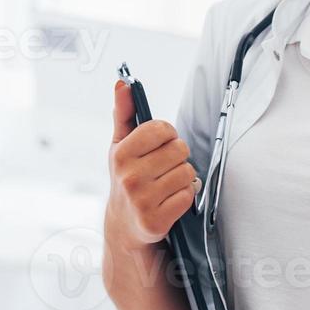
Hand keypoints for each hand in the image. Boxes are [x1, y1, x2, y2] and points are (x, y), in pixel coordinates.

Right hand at [105, 79, 197, 251]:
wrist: (124, 225)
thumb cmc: (126, 178)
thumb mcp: (120, 146)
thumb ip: (124, 113)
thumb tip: (122, 84)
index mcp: (121, 154)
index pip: (162, 128)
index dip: (168, 134)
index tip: (161, 143)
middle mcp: (130, 177)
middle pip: (179, 149)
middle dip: (177, 156)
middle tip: (165, 166)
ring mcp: (142, 200)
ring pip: (187, 172)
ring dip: (183, 177)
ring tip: (168, 183)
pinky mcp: (156, 221)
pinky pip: (188, 196)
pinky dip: (185, 196)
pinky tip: (171, 199)